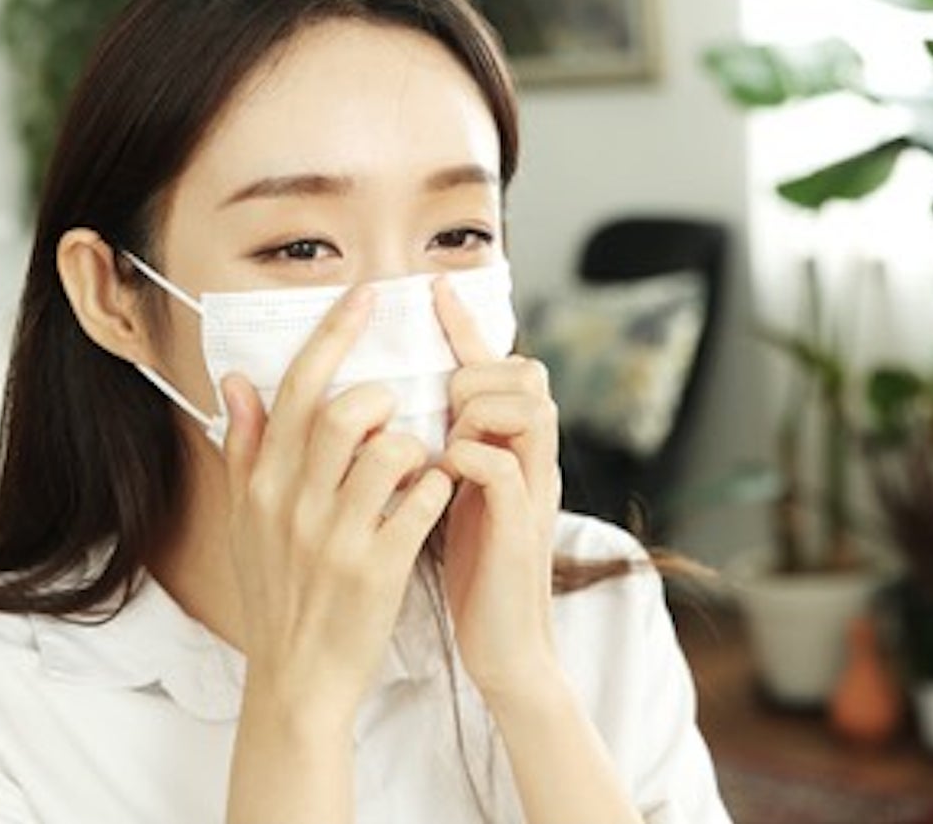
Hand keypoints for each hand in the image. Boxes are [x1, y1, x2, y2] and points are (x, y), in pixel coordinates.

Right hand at [220, 285, 453, 728]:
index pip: (295, 390)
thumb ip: (243, 447)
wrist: (296, 677)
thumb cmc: (275, 589)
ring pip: (389, 451)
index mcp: (262, 484)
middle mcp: (293, 503)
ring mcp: (336, 537)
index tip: (365, 295)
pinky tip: (432, 492)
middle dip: (378, 396)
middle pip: (342, 412)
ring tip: (413, 458)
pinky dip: (435, 485)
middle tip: (391, 408)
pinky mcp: (378, 569)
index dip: (333, 335)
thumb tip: (234, 381)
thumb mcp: (245, 519)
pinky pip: (421, 502)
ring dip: (412, 443)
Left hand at [432, 275, 562, 702]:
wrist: (501, 644)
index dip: (466, 326)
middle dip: (479, 372)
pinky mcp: (522, 527)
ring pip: (528, 406)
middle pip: (527, 372)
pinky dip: (470, 457)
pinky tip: (442, 474)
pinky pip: (505, 467)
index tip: (433, 288)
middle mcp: (529, 457)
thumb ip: (440, 444)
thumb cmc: (468, 565)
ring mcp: (532, 489)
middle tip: (445, 405)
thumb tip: (400, 407)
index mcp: (507, 445)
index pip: (494, 367)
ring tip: (446, 440)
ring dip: (478, 409)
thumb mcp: (452, 492)